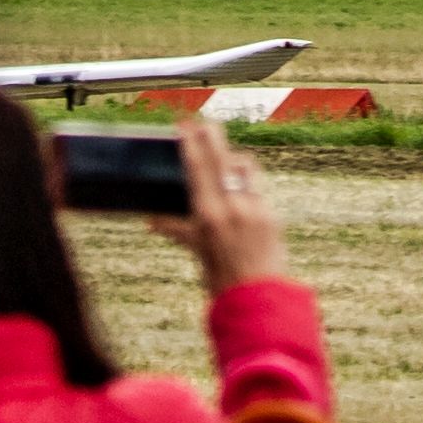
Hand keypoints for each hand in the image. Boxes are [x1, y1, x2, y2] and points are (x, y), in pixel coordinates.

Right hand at [169, 118, 288, 292]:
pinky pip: (257, 187)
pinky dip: (247, 182)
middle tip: (204, 123)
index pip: (197, 168)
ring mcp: (254, 208)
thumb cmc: (221, 279)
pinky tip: (242, 183)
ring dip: (233, 158)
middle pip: (221, 158)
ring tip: (224, 156)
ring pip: (244, 168)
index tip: (185, 126)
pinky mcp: (272, 214)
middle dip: (212, 137)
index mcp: (208, 215)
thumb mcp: (197, 251)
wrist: (257, 299)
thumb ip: (177, 229)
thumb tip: (150, 219)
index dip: (191, 143)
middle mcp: (232, 207)